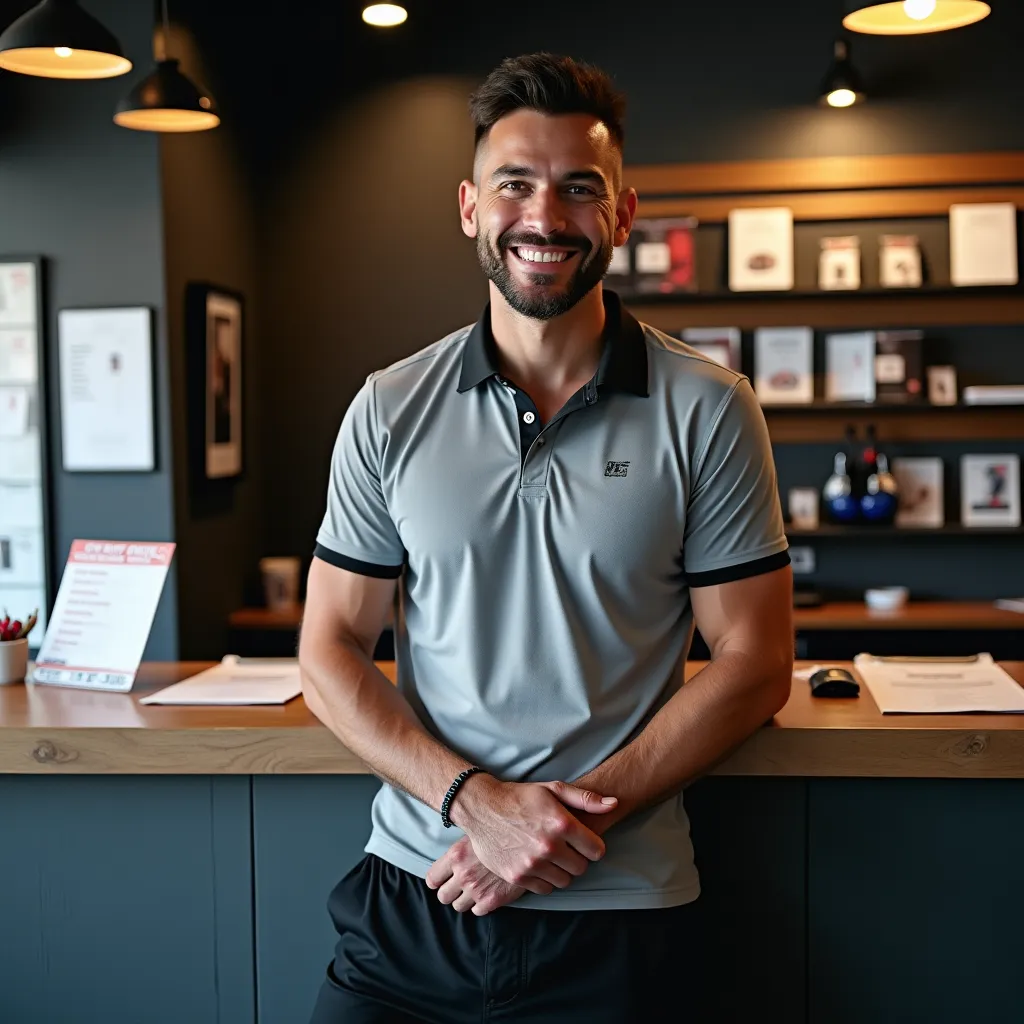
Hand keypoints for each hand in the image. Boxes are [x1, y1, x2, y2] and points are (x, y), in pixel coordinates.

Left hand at [425, 836, 524, 915]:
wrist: (528, 846)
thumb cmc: (502, 836)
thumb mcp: (477, 836)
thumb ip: (462, 850)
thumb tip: (452, 857)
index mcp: (456, 856)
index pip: (432, 879)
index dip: (437, 881)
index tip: (442, 881)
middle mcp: (463, 874)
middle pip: (443, 897)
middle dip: (450, 892)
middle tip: (459, 887)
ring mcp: (476, 889)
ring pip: (458, 906)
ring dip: (465, 900)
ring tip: (476, 889)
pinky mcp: (490, 901)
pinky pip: (476, 911)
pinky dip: (481, 905)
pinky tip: (488, 893)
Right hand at [448, 776, 617, 894]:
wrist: (483, 808)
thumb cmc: (520, 797)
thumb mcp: (553, 789)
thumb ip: (586, 799)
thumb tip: (614, 804)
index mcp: (561, 823)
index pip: (597, 851)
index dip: (592, 846)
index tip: (583, 841)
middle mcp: (548, 846)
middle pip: (581, 868)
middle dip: (578, 859)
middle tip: (566, 848)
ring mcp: (532, 864)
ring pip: (565, 881)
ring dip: (562, 871)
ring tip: (552, 855)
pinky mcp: (517, 876)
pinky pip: (545, 889)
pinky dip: (545, 879)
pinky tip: (538, 863)